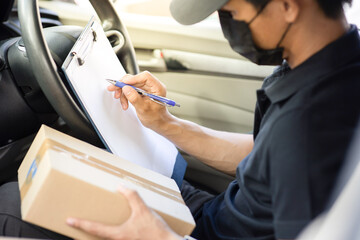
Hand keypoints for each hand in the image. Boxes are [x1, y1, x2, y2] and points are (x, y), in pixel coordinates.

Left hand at [66, 185, 180, 239]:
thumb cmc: (155, 231)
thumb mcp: (143, 209)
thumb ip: (132, 196)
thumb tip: (120, 187)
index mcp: (118, 234)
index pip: (94, 228)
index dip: (81, 223)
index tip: (69, 220)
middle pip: (96, 236)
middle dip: (85, 231)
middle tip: (75, 224)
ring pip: (105, 238)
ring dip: (96, 232)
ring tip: (91, 224)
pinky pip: (115, 237)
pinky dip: (109, 232)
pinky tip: (113, 226)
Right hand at [108, 71, 172, 129]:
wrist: (158, 123)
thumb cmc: (156, 117)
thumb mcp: (144, 109)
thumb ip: (135, 98)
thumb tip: (126, 88)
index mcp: (157, 88)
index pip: (145, 77)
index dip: (133, 78)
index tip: (123, 83)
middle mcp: (152, 86)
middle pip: (135, 79)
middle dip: (123, 85)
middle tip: (113, 88)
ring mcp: (146, 89)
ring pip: (131, 84)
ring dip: (123, 92)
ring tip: (121, 101)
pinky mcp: (141, 92)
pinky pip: (130, 89)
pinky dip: (125, 96)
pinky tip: (124, 103)